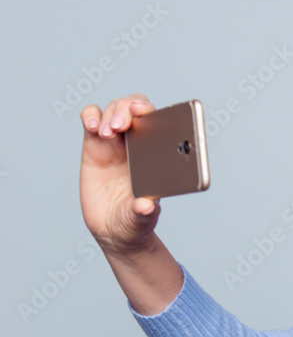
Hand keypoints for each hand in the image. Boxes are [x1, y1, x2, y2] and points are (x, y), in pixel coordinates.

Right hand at [79, 94, 161, 256]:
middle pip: (135, 108)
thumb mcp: (141, 219)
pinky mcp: (94, 145)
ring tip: (108, 133)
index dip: (151, 111)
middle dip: (128, 109)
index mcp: (158, 155)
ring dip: (111, 113)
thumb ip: (143, 213)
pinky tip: (91, 127)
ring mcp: (116, 142)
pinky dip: (89, 115)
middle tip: (120, 125)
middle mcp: (139, 143)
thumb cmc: (134, 220)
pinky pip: (90, 119)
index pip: (158, 121)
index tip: (142, 112)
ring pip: (114, 109)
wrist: (113, 229)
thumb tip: (146, 206)